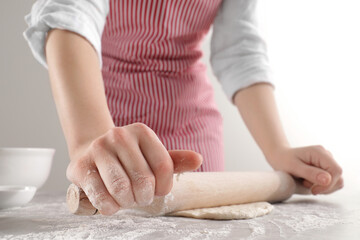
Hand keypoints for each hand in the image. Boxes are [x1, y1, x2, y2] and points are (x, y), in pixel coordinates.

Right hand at [66, 123, 202, 214]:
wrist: (90, 152)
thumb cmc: (127, 159)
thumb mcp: (151, 156)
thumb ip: (175, 160)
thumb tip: (198, 159)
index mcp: (142, 132)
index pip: (163, 166)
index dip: (164, 187)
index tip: (158, 190)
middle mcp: (119, 136)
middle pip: (143, 180)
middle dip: (144, 197)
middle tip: (139, 196)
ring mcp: (98, 149)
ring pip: (122, 189)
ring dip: (127, 202)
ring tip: (126, 199)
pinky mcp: (80, 166)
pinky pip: (101, 197)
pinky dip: (110, 207)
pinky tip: (111, 203)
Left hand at [268, 146, 342, 194]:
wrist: (279, 156)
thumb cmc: (283, 161)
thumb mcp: (293, 168)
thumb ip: (310, 173)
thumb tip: (327, 180)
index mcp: (319, 152)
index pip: (336, 171)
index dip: (328, 184)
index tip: (313, 191)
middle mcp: (326, 155)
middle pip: (338, 178)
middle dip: (324, 187)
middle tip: (306, 185)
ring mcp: (327, 161)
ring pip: (336, 182)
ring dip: (322, 187)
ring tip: (305, 182)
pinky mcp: (325, 168)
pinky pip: (331, 182)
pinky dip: (321, 186)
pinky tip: (308, 182)